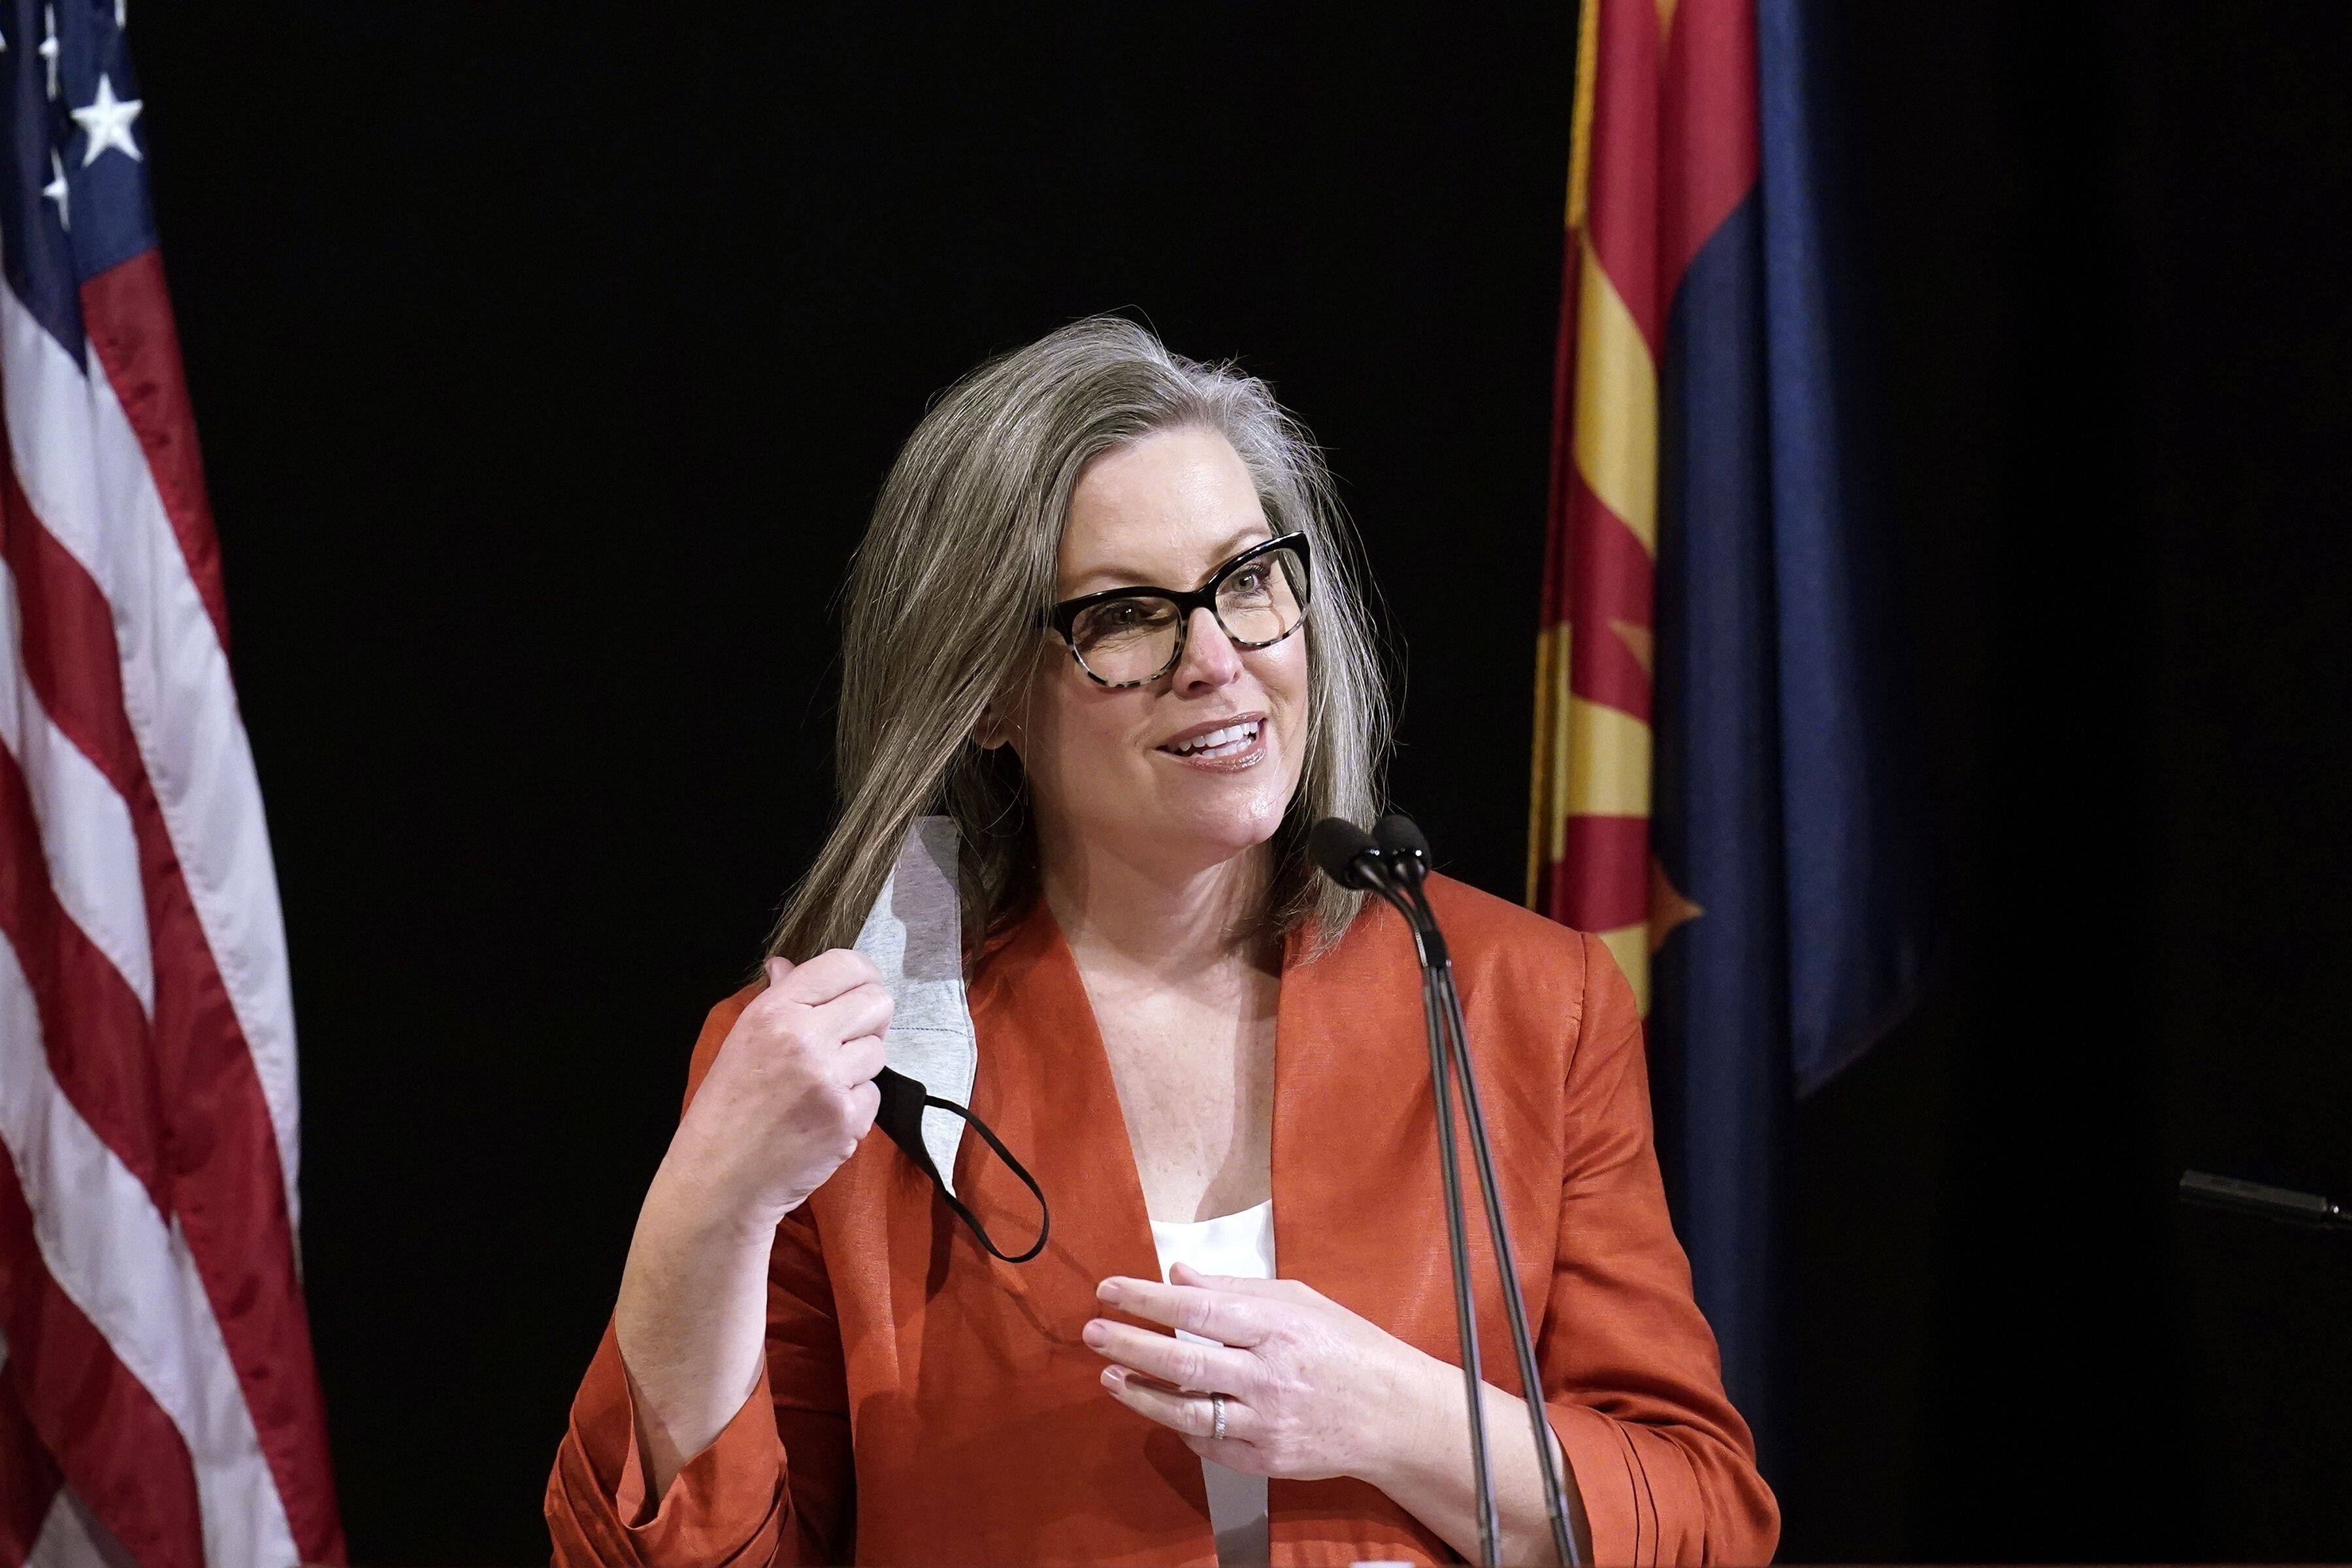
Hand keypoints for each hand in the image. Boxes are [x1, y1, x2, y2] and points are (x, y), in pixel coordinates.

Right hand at [662, 949, 890, 1230]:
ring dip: (859, 1067)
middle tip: (848, 1040)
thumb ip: (775, 998)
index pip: (845, 965)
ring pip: (879, 1051)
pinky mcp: (847, 1118)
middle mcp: (804, 1038)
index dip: (862, 976)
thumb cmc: (726, 1110)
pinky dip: (855, 1106)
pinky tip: (822, 1117)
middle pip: (877, 1002)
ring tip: (821, 1086)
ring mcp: (829, 1079)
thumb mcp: (741, 1041)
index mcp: (774, 1011)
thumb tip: (787, 965)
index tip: (859, 991)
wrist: (719, 1181)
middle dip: (870, 1020)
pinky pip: (874, 1095)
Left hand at [1083, 1262, 1430, 1481]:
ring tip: (1110, 1375)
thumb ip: (1235, 1290)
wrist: (1396, 1415)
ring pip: (1188, 1412)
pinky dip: (1180, 1427)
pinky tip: (1159, 1409)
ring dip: (1141, 1394)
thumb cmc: (1348, 1347)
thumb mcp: (1301, 1301)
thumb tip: (1178, 1276)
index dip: (1147, 1300)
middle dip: (1130, 1344)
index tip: (1110, 1289)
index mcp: (1278, 1327)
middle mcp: (1270, 1376)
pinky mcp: (1268, 1460)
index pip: (1198, 1311)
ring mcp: (1268, 1423)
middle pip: (1184, 1362)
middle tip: (1092, 1331)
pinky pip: (1210, 1446)